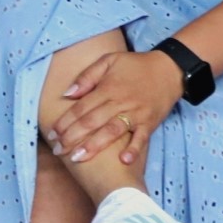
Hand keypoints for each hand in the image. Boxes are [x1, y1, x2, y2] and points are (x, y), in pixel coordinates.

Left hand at [49, 49, 184, 166]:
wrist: (170, 69)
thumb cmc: (136, 65)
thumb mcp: (109, 61)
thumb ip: (87, 76)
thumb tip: (67, 94)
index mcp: (108, 87)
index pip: (81, 107)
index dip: (65, 121)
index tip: (52, 134)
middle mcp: (120, 101)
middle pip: (92, 121)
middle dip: (72, 137)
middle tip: (58, 151)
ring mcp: (136, 113)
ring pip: (112, 131)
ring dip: (94, 145)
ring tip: (77, 158)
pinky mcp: (150, 122)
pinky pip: (141, 138)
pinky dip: (134, 149)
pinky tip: (123, 161)